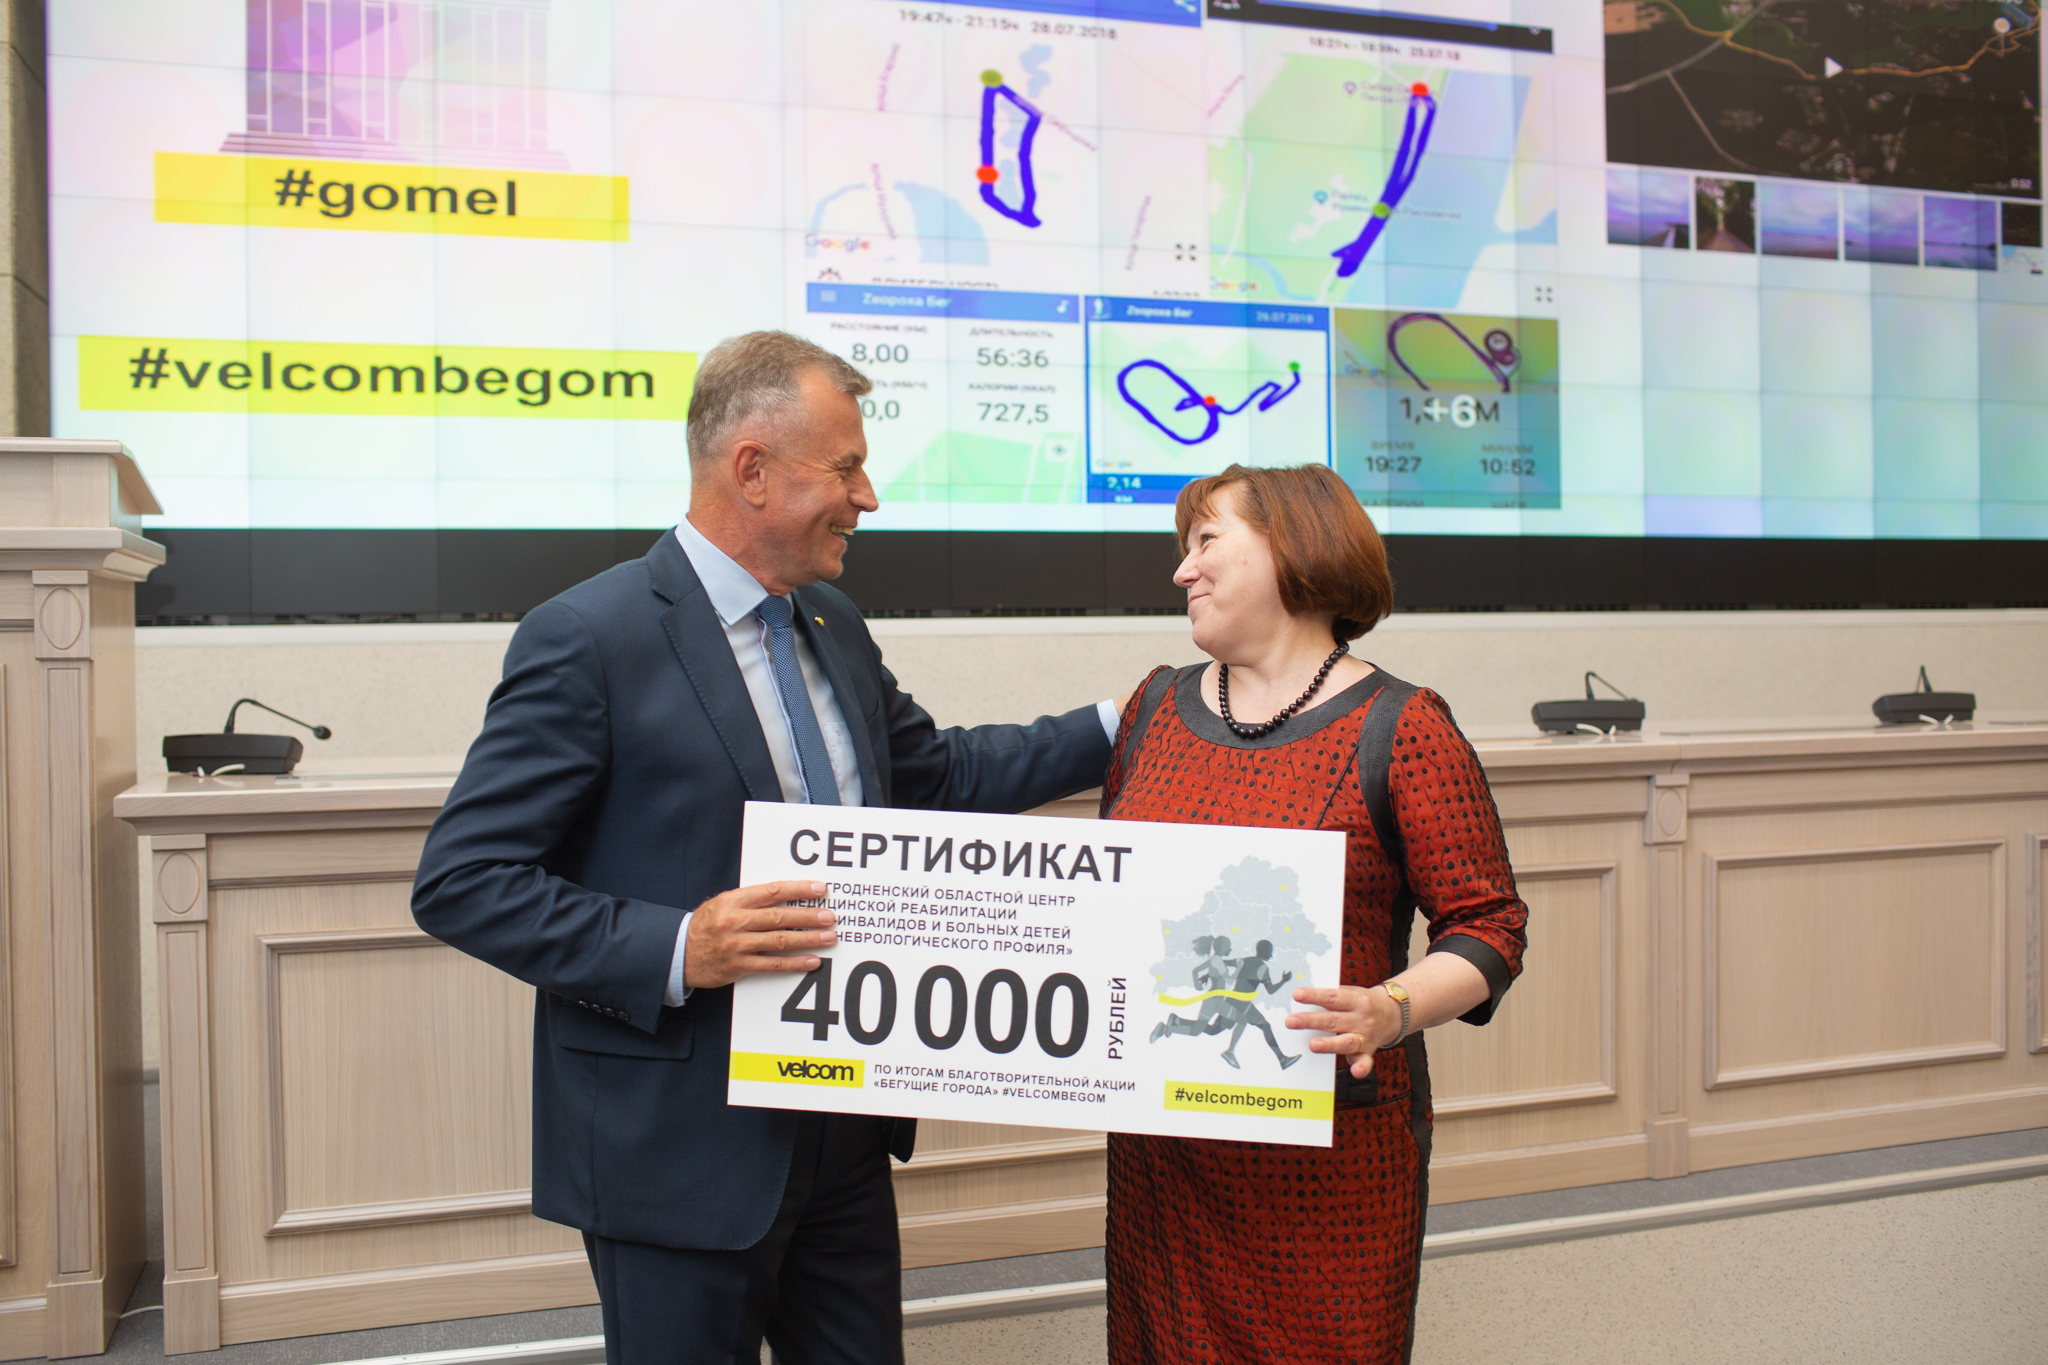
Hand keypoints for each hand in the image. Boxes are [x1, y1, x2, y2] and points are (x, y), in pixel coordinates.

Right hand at [683, 880, 835, 989]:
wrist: (679, 953)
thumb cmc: (706, 925)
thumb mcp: (723, 903)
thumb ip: (751, 899)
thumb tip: (787, 893)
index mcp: (734, 901)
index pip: (772, 891)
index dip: (798, 889)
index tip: (819, 889)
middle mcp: (736, 921)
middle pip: (779, 917)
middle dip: (808, 916)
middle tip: (830, 916)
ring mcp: (737, 945)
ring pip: (780, 941)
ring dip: (808, 939)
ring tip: (829, 937)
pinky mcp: (739, 966)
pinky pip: (772, 964)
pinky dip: (795, 963)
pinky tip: (812, 961)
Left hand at [1285, 984, 1399, 1079]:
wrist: (1393, 1013)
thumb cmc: (1364, 1002)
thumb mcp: (1352, 992)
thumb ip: (1332, 996)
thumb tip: (1302, 996)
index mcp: (1356, 1000)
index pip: (1332, 997)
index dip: (1315, 996)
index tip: (1297, 995)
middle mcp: (1361, 1019)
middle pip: (1333, 1020)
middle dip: (1311, 1021)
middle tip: (1291, 1022)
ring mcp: (1365, 1036)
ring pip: (1346, 1041)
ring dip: (1329, 1044)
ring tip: (1312, 1045)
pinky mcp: (1368, 1052)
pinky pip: (1365, 1061)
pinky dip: (1361, 1068)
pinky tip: (1355, 1072)